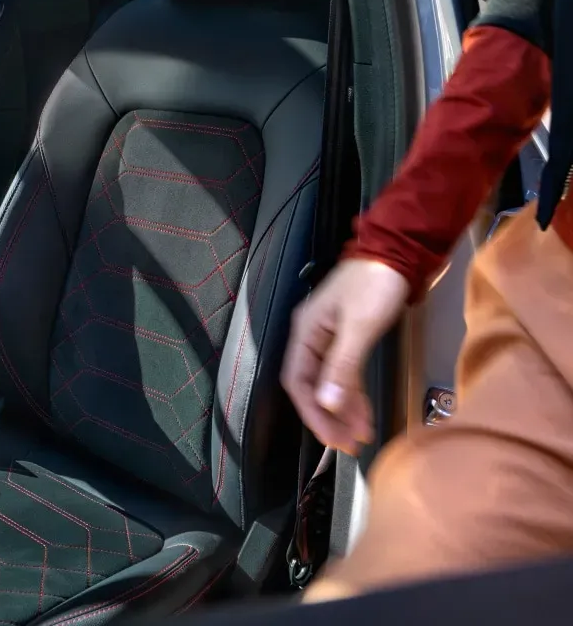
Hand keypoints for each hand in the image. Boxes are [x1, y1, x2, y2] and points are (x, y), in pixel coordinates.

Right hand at [281, 258, 410, 452]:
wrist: (398, 250)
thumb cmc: (375, 284)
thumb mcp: (360, 326)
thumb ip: (342, 366)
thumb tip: (327, 405)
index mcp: (306, 331)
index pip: (297, 381)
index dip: (312, 413)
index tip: (332, 439)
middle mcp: (312, 336)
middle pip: (311, 385)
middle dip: (328, 417)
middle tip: (349, 445)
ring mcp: (330, 336)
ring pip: (329, 381)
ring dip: (343, 409)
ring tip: (361, 435)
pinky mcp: (348, 336)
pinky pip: (344, 372)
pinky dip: (353, 393)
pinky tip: (364, 411)